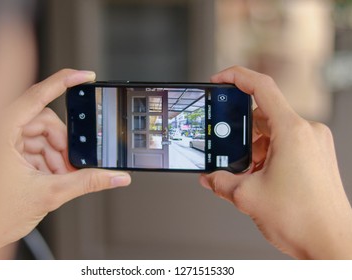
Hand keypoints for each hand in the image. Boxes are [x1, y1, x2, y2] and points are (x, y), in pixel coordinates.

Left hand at [0, 69, 130, 257]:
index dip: (64, 82)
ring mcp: (0, 141)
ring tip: (58, 178)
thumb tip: (114, 177)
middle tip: (71, 166)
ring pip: (41, 135)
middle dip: (62, 145)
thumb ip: (87, 183)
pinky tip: (49, 178)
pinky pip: (33, 146)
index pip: (37, 96)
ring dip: (56, 157)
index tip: (85, 76)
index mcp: (0, 131)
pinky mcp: (3, 151)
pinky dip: (46, 161)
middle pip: (45, 121)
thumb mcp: (47, 195)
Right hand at [200, 66, 351, 258]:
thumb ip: (220, 181)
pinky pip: (285, 145)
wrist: (332, 244)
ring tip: (242, 172)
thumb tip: (209, 177)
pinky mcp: (316, 156)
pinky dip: (266, 155)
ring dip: (252, 148)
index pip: (262, 87)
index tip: (219, 79)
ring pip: (273, 133)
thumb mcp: (247, 197)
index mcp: (292, 132)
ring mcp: (313, 144)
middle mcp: (307, 132)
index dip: (236, 77)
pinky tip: (256, 175)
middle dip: (239, 132)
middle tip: (223, 148)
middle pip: (263, 115)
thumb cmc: (303, 220)